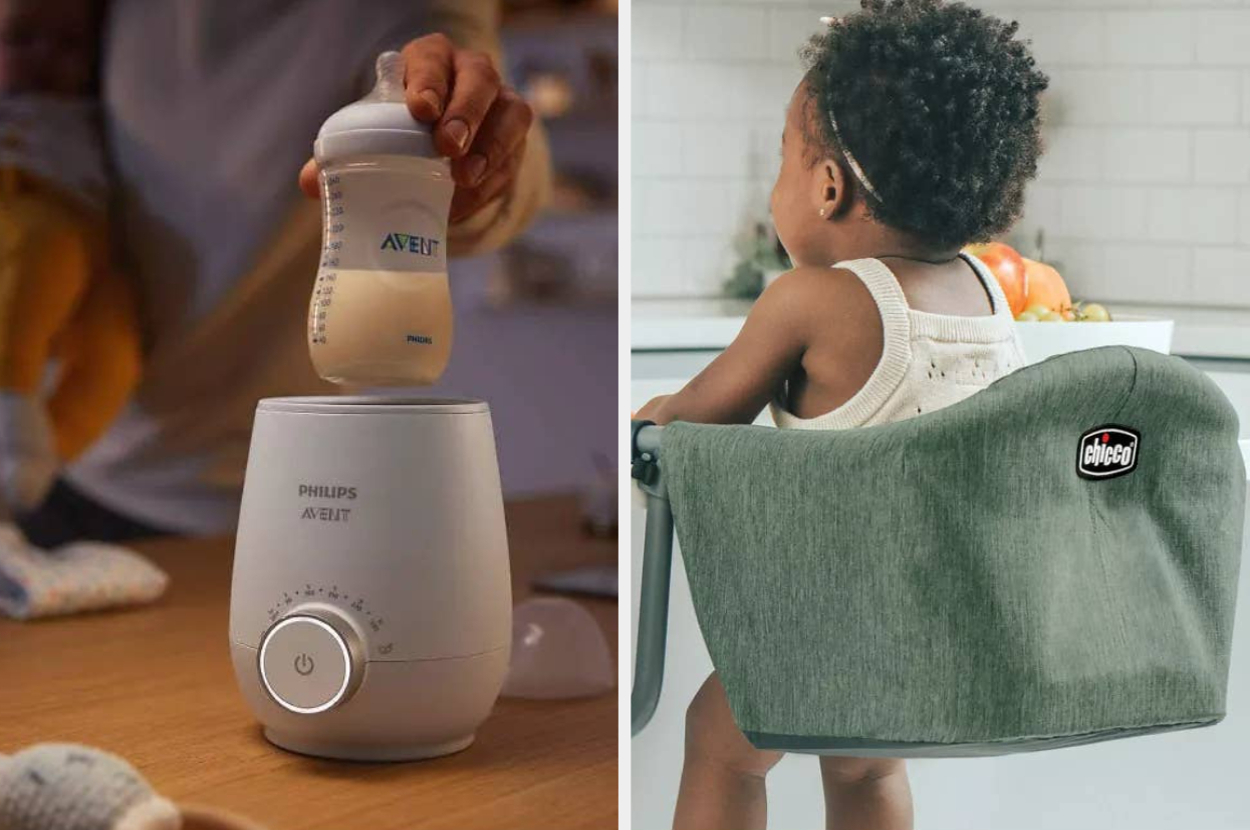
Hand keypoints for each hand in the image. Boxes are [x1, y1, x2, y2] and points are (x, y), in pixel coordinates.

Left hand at [300, 33, 533, 222]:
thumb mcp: (375, 130)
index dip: (427, 81)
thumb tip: (311, 182)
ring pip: (510, 113)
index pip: (432, 59)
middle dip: (465, 112)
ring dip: (489, 146)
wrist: (443, 144)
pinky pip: (513, 155)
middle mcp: (472, 73)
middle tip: (446, 146)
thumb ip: (345, 151)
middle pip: (480, 80)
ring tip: (464, 177)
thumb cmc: (403, 128)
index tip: (419, 110)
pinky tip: (467, 197)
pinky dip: (492, 178)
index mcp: (430, 60)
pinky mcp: (517, 139)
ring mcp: (502, 104)